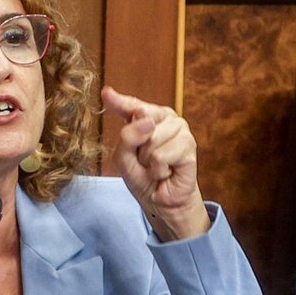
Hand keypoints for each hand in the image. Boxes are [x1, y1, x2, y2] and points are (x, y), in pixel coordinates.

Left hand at [101, 85, 210, 240]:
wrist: (161, 201)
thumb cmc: (144, 178)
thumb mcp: (124, 159)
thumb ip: (127, 137)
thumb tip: (147, 122)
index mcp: (150, 117)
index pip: (132, 105)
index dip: (119, 100)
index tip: (107, 93)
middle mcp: (167, 119)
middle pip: (141, 121)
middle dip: (137, 148)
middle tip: (146, 161)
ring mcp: (181, 130)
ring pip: (152, 139)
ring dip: (148, 161)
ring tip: (157, 167)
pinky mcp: (189, 146)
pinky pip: (161, 156)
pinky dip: (159, 169)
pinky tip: (167, 172)